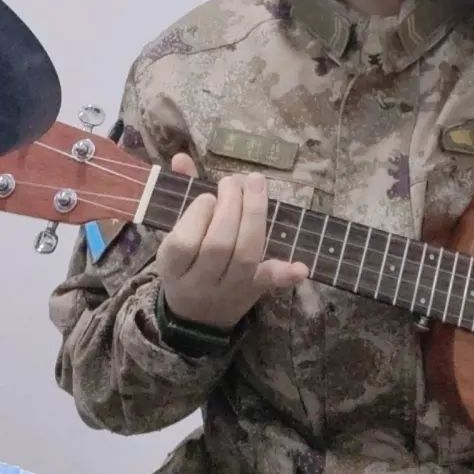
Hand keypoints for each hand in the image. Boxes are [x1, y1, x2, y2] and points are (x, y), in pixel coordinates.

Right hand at [155, 153, 308, 328]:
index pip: (184, 243)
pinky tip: (300, 265)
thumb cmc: (185, 263)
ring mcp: (229, 289)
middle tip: (233, 181)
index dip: (197, 216)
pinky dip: (285, 274)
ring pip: (245, 256)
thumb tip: (181, 157)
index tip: (207, 196)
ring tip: (256, 183)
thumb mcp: (175, 233)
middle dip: (230, 206)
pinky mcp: (254, 291)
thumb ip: (181, 193)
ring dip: (255, 217)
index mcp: (172, 266)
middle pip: (218, 245)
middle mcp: (200, 282)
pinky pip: (269, 284)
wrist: (196, 317)